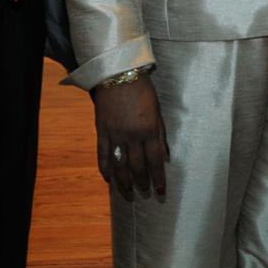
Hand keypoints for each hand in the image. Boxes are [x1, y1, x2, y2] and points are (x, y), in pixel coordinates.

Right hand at [92, 78, 168, 201]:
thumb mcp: (157, 110)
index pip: (155, 160)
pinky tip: (109, 179)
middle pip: (138, 166)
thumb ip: (161, 134)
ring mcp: (115, 135)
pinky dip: (105, 169)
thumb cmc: (142, 90)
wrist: (118, 74)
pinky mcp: (102, 132)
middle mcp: (132, 136)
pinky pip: (103, 155)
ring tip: (128, 192)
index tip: (161, 191)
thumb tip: (165, 156)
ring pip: (120, 165)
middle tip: (145, 192)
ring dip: (124, 182)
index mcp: (149, 129)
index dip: (158, 178)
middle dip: (142, 182)